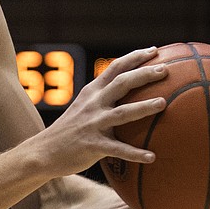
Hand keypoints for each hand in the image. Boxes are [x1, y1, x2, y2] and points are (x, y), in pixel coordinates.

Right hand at [38, 47, 170, 176]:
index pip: (115, 68)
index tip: (155, 51)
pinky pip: (118, 149)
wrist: (43, 152)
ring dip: (144, 107)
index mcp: (92, 92)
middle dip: (144, 74)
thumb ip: (103, 98)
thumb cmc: (70, 130)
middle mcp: (93, 104)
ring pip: (122, 113)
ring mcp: (92, 124)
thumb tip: (131, 93)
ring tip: (163, 103)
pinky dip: (135, 153)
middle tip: (166, 70)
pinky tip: (152, 157)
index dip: (135, 57)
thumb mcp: (83, 107)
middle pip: (122, 83)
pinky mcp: (92, 145)